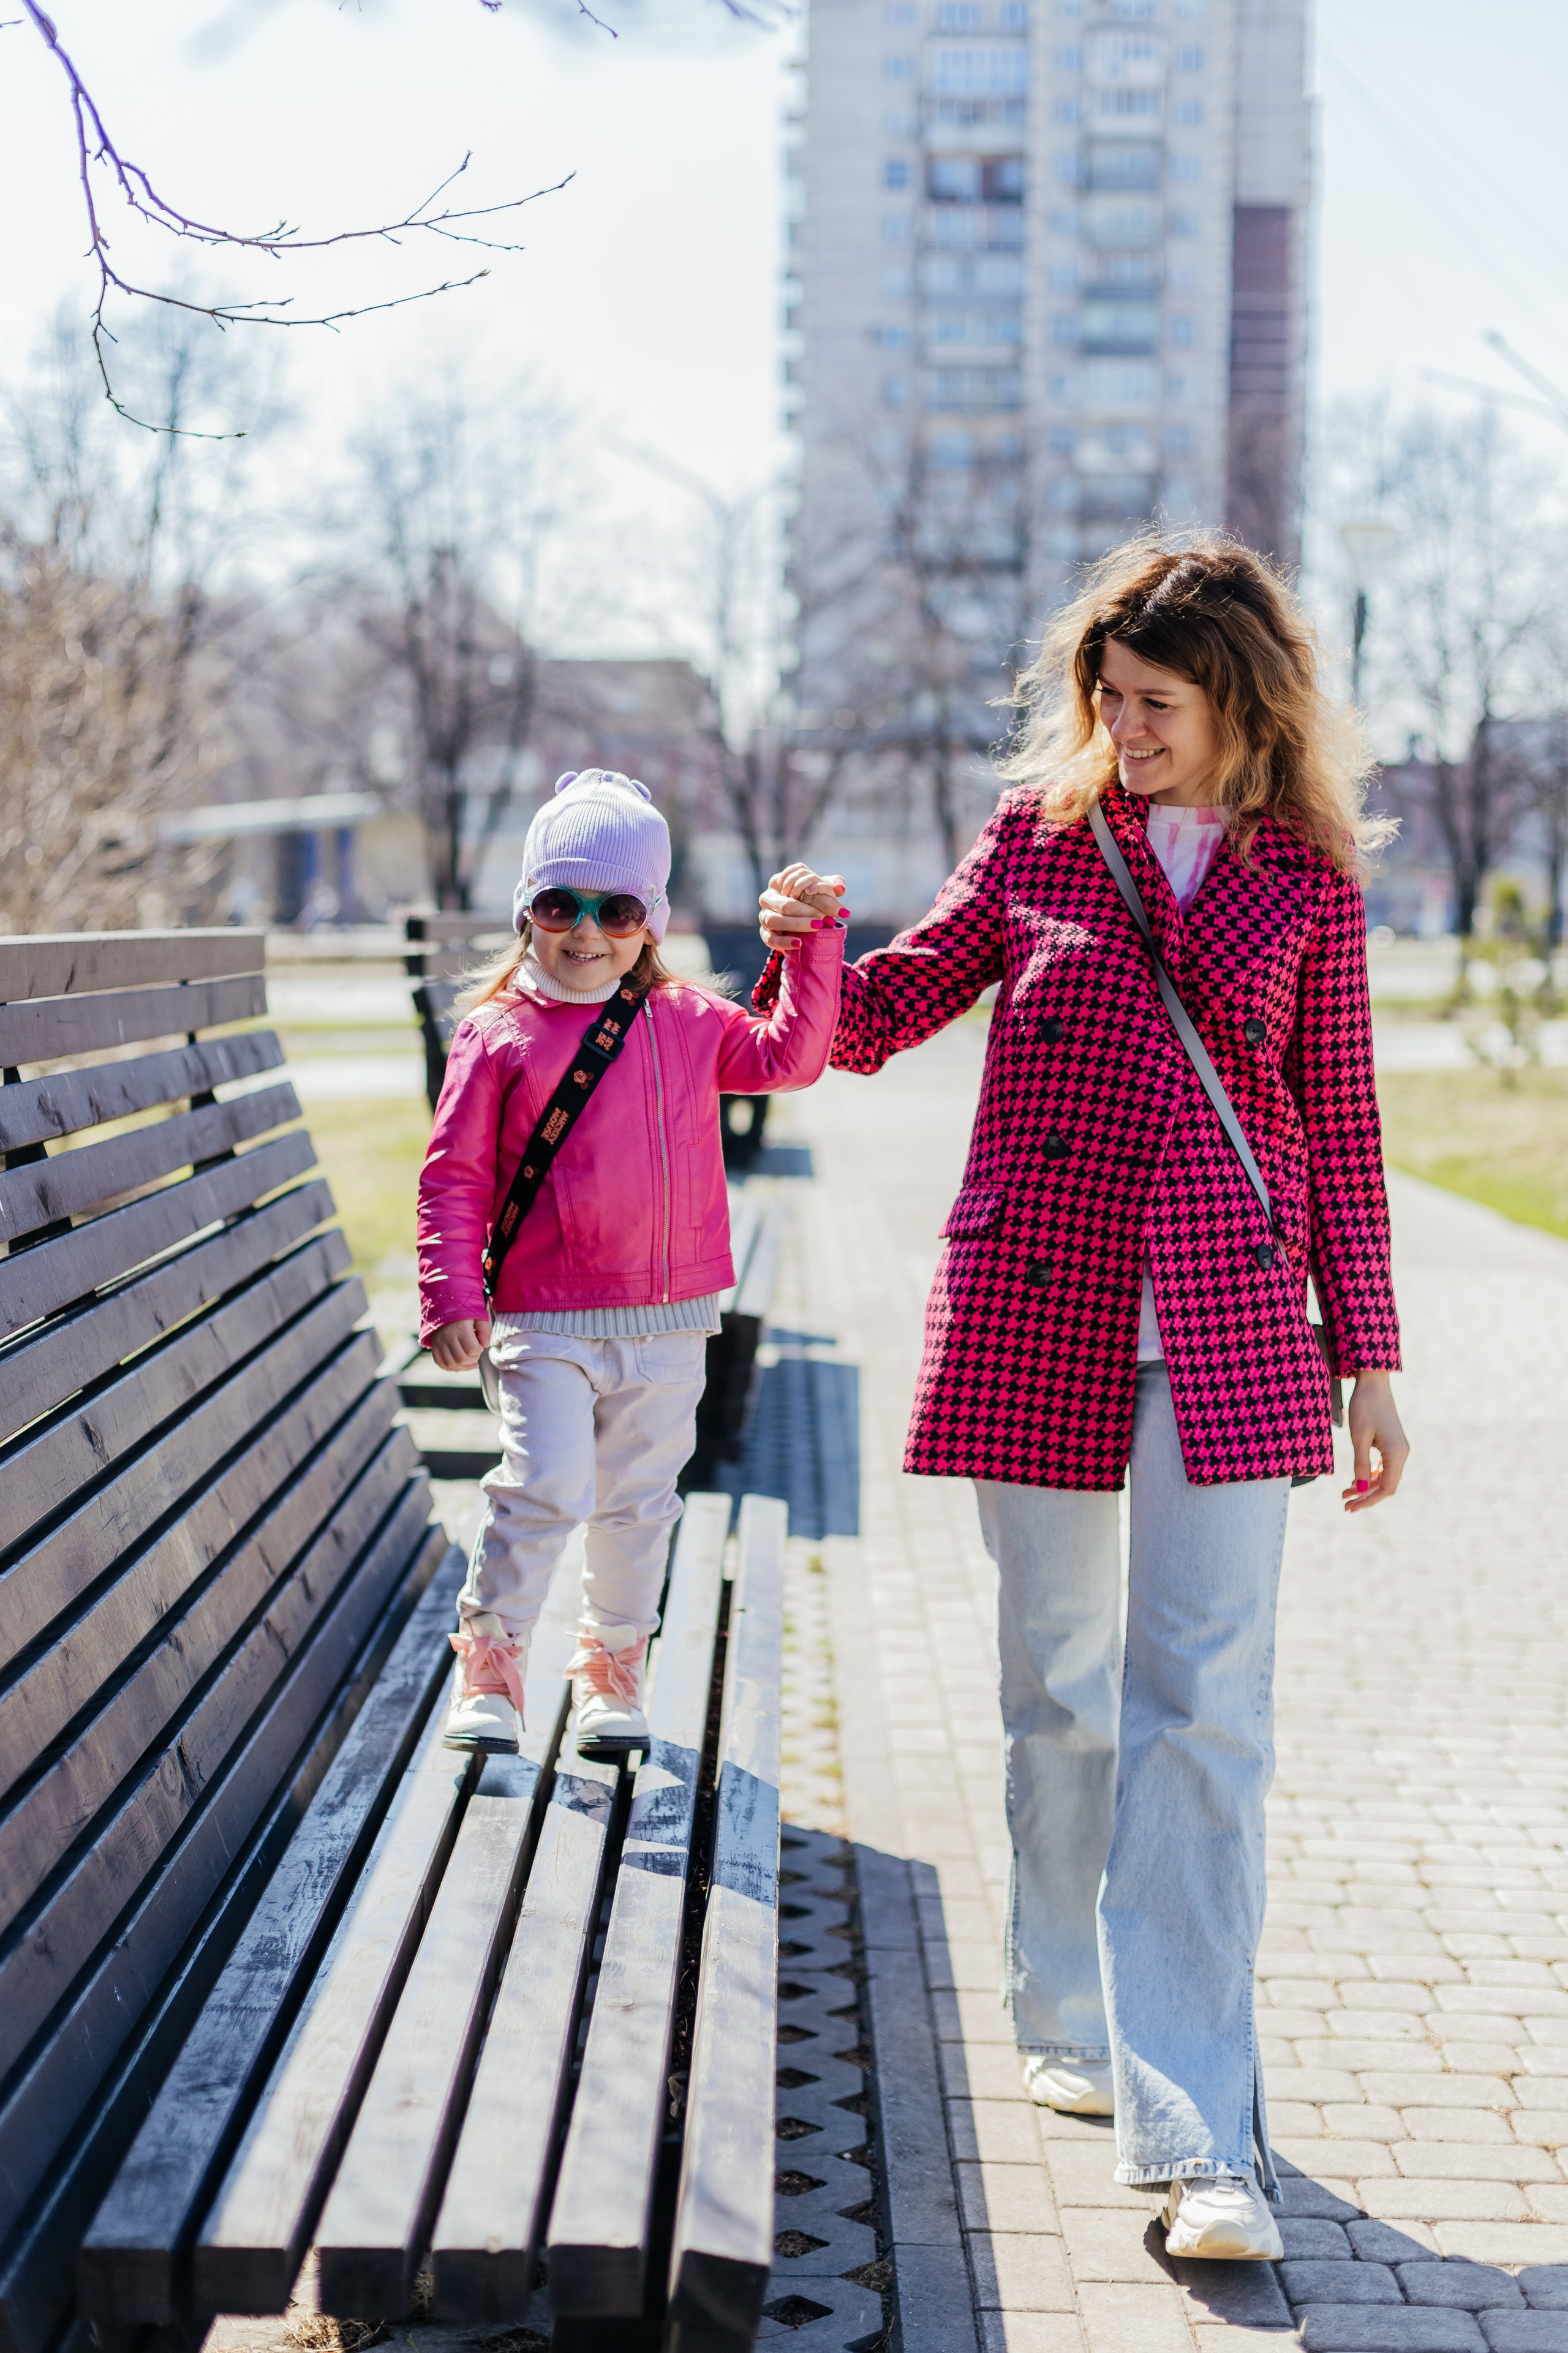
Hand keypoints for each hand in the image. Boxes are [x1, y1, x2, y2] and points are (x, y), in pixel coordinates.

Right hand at [430, 1317, 490, 1371]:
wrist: (445, 1306)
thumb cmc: (465, 1312)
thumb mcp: (479, 1316)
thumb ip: (485, 1330)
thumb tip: (485, 1345)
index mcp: (461, 1328)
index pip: (472, 1349)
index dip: (479, 1350)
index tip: (479, 1344)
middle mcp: (448, 1337)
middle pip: (461, 1359)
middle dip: (472, 1359)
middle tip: (475, 1352)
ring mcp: (440, 1343)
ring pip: (450, 1364)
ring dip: (463, 1366)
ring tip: (470, 1361)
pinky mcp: (435, 1346)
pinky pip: (440, 1363)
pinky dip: (450, 1368)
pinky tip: (460, 1365)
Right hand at [759, 863, 847, 954]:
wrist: (799, 919)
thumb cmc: (810, 899)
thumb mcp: (822, 889)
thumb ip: (833, 884)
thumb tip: (841, 888)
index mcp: (778, 881)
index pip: (795, 884)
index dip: (816, 892)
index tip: (836, 905)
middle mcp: (768, 897)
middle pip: (786, 904)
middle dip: (808, 911)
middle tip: (827, 920)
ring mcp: (764, 915)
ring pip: (775, 920)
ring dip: (797, 924)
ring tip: (817, 927)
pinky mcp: (764, 932)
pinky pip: (770, 938)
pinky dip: (784, 941)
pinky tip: (798, 943)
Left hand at [1340, 1370, 1408, 1511]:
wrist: (1372, 1382)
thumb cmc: (1364, 1407)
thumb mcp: (1359, 1437)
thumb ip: (1360, 1465)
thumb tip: (1361, 1490)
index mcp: (1396, 1453)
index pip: (1387, 1487)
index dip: (1370, 1500)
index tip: (1351, 1507)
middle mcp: (1401, 1452)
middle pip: (1386, 1484)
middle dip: (1366, 1496)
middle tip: (1345, 1506)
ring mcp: (1397, 1448)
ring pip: (1384, 1476)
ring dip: (1366, 1487)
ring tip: (1345, 1495)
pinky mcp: (1391, 1443)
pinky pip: (1383, 1466)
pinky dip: (1369, 1475)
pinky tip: (1355, 1481)